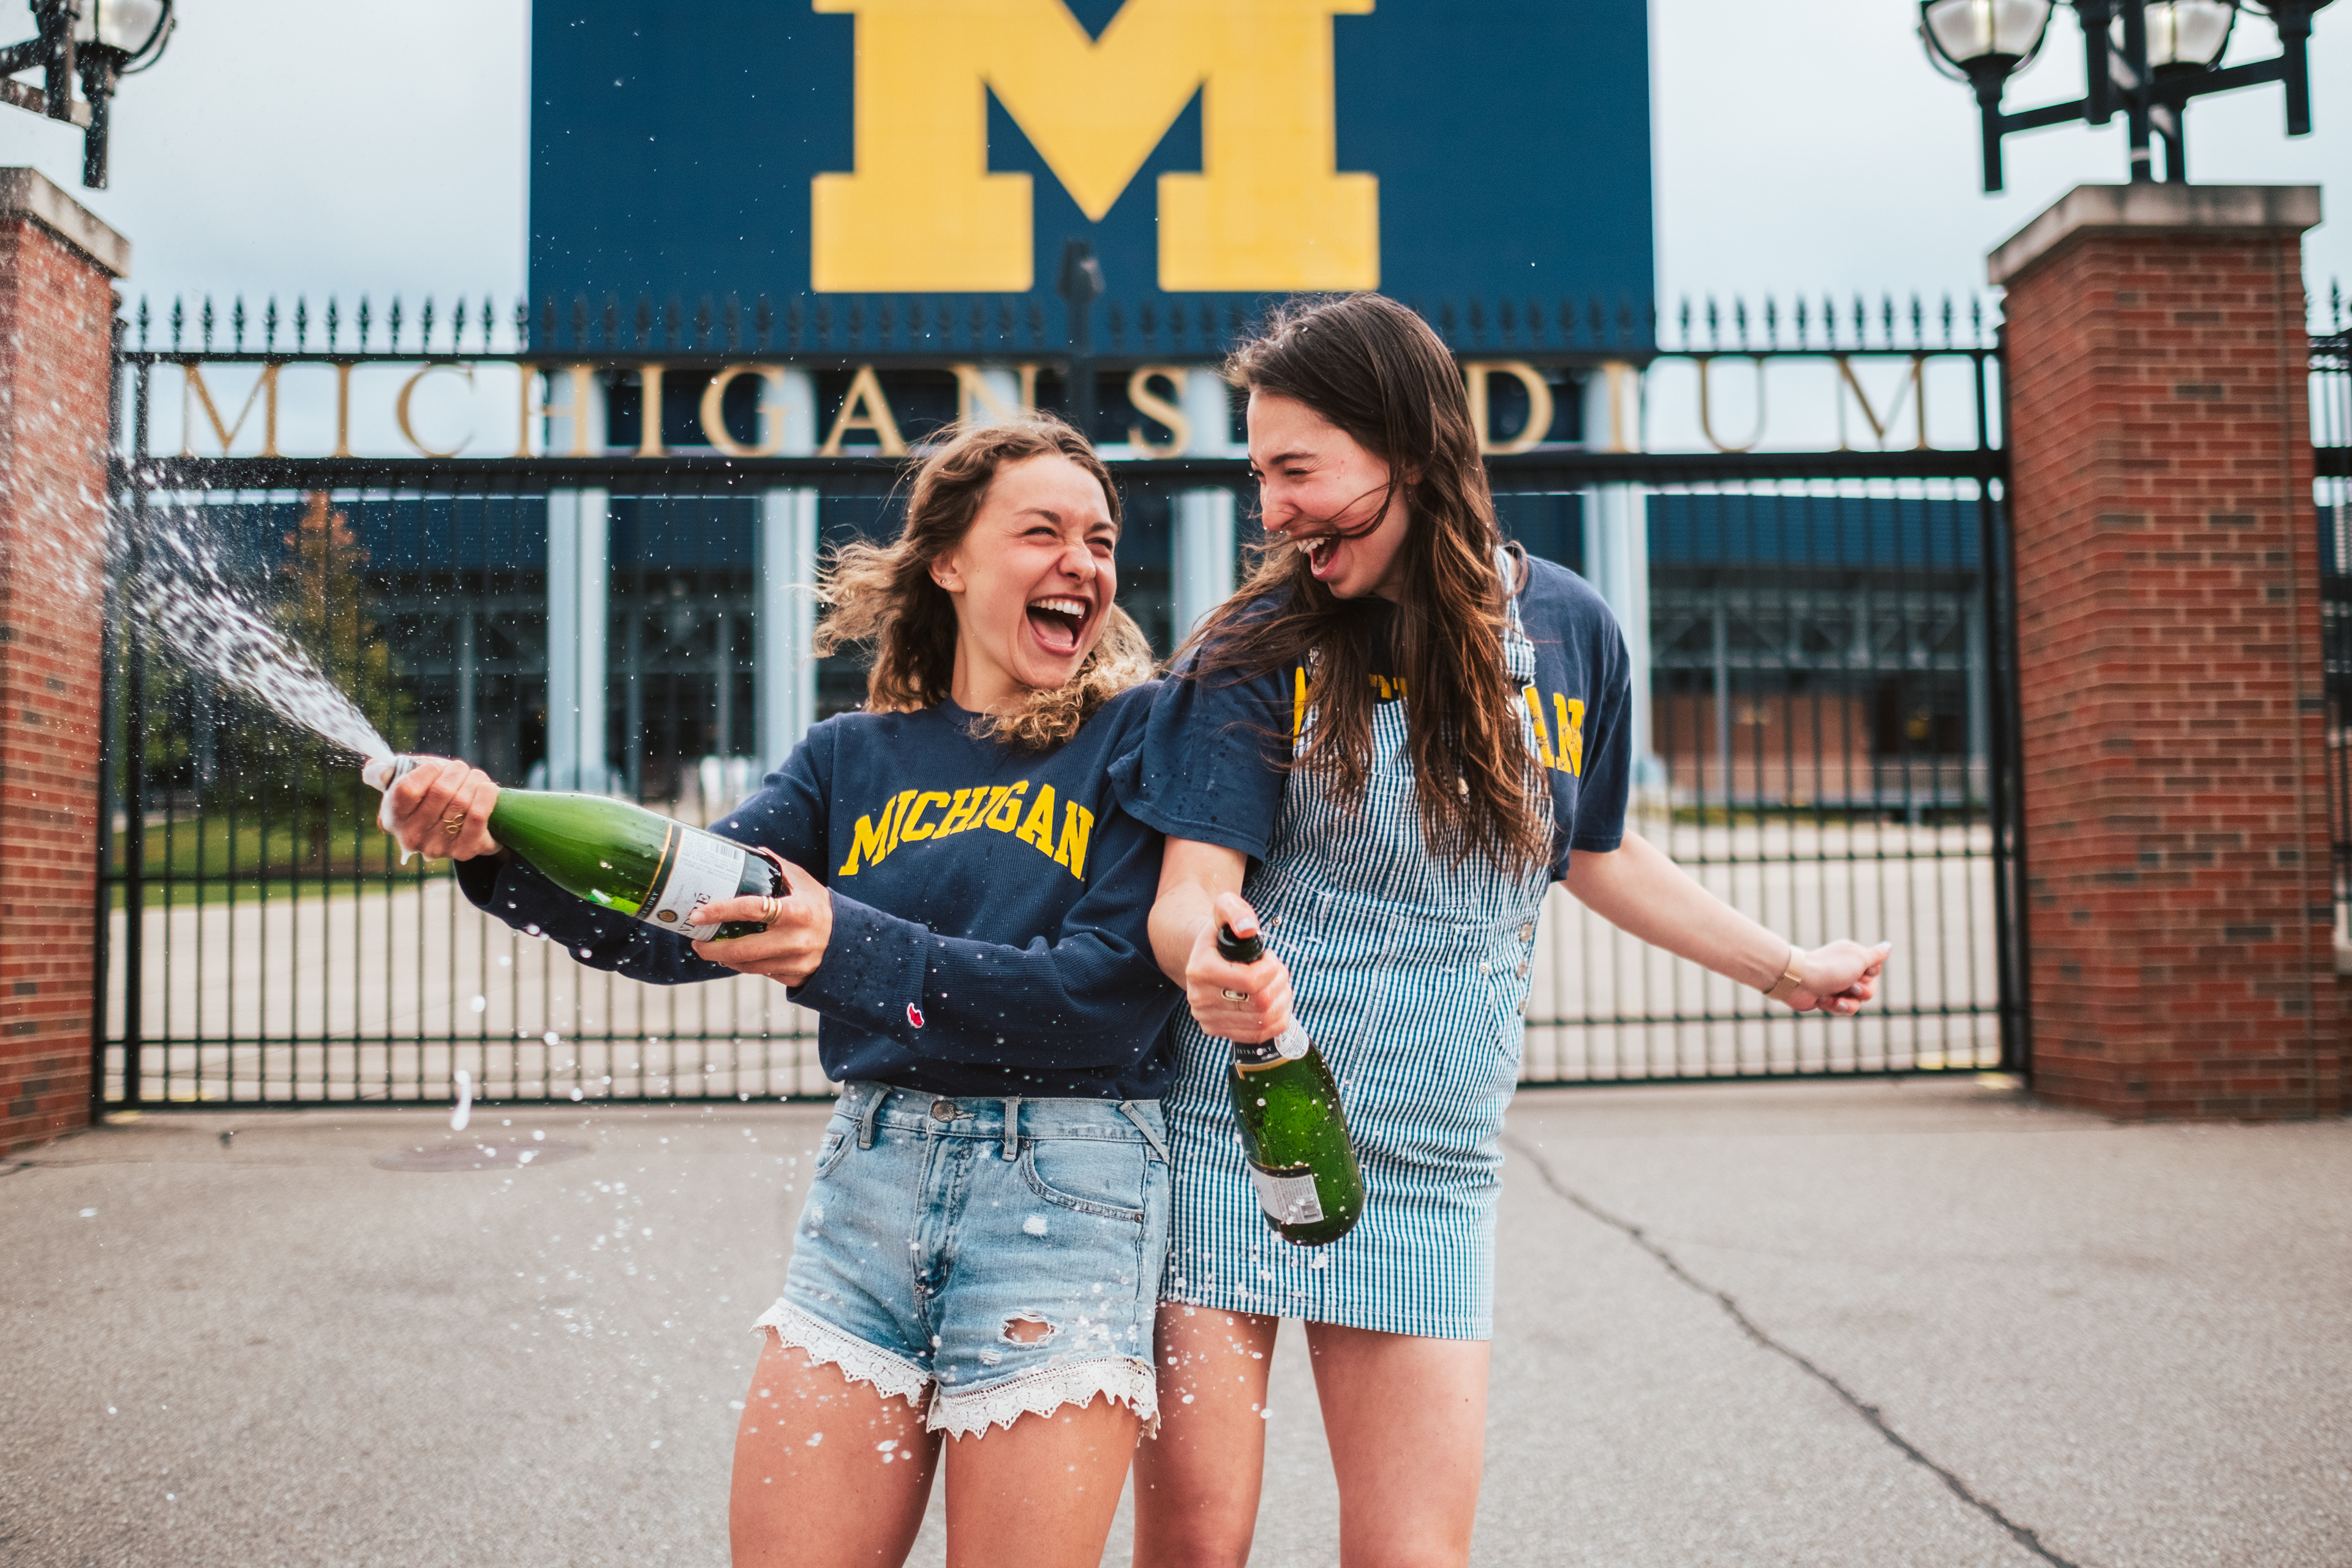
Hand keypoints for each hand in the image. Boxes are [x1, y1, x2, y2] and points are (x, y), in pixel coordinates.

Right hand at [383, 756, 501, 861]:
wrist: (461, 827)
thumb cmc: (431, 797)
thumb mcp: (405, 782)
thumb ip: (385, 772)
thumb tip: (379, 770)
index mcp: (393, 817)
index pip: (407, 789)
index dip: (428, 770)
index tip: (437, 766)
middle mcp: (412, 837)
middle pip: (441, 791)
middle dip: (456, 771)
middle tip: (461, 768)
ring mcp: (438, 847)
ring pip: (462, 800)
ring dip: (474, 779)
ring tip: (474, 777)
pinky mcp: (464, 851)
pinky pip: (478, 815)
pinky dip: (486, 795)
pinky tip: (486, 788)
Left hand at [691, 857, 831, 987]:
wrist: (851, 941)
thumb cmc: (821, 907)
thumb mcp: (805, 883)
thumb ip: (779, 867)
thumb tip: (754, 851)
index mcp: (797, 912)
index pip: (752, 909)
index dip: (721, 911)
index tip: (698, 913)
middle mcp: (795, 940)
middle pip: (742, 949)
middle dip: (712, 947)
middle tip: (696, 941)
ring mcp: (795, 962)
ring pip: (748, 966)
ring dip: (724, 958)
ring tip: (711, 948)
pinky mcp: (794, 977)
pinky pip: (762, 973)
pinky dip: (746, 965)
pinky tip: (737, 957)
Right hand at [1184, 891, 1295, 1043]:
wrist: (1203, 957)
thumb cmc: (1220, 934)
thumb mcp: (1225, 909)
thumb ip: (1236, 912)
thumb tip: (1248, 929)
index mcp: (1200, 970)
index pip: (1251, 981)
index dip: (1272, 968)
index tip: (1269, 957)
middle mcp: (1200, 999)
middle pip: (1261, 1003)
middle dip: (1280, 983)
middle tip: (1279, 970)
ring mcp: (1208, 1019)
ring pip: (1264, 1021)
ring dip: (1282, 1000)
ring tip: (1278, 984)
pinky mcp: (1219, 1032)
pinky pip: (1260, 1034)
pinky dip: (1277, 1019)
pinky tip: (1275, 1002)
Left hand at [1784, 940, 1892, 1015]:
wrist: (1799, 982)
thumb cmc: (1831, 969)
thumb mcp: (1859, 959)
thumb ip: (1875, 955)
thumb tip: (1889, 945)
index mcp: (1853, 957)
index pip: (1875, 971)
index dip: (1871, 975)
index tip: (1863, 971)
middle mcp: (1845, 970)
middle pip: (1869, 989)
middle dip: (1862, 992)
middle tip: (1850, 987)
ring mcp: (1836, 985)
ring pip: (1857, 1002)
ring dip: (1848, 1003)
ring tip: (1837, 999)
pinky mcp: (1827, 998)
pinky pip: (1842, 1009)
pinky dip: (1834, 1006)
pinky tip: (1824, 1001)